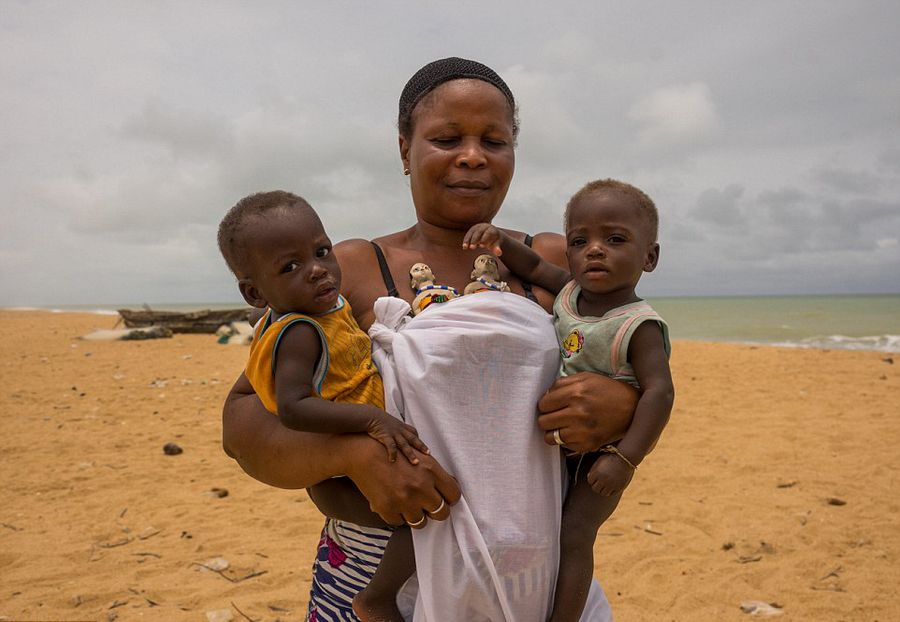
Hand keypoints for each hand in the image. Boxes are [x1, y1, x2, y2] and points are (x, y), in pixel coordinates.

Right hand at [344, 435, 459, 525]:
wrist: (363, 454)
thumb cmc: (393, 453)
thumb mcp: (419, 455)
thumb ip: (435, 473)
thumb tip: (451, 487)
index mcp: (431, 471)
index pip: (454, 495)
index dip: (450, 500)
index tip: (444, 500)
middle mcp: (420, 487)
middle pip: (442, 513)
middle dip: (436, 512)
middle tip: (429, 508)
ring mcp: (404, 500)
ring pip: (420, 522)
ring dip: (416, 516)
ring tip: (409, 506)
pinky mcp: (388, 509)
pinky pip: (400, 522)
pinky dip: (398, 516)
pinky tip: (394, 504)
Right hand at [367, 410, 428, 464]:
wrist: (370, 415)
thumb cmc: (377, 419)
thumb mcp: (388, 422)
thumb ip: (393, 428)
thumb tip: (393, 434)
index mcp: (401, 426)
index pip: (413, 432)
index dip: (418, 439)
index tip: (423, 446)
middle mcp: (399, 430)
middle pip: (413, 439)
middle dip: (421, 447)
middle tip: (429, 454)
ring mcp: (393, 433)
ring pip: (404, 445)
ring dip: (410, 454)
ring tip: (415, 463)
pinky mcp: (385, 436)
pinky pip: (391, 446)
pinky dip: (393, 454)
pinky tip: (393, 461)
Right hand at [462, 223, 503, 255]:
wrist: (492, 233)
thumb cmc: (494, 240)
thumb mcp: (497, 244)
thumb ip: (497, 248)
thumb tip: (499, 253)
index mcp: (491, 229)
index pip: (488, 233)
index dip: (484, 239)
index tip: (481, 246)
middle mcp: (484, 227)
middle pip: (478, 232)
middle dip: (475, 240)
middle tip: (472, 248)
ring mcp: (477, 227)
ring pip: (472, 232)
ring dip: (468, 240)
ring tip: (465, 247)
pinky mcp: (472, 230)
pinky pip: (468, 234)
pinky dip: (466, 240)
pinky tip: (464, 247)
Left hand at [537, 372, 637, 452]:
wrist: (633, 409)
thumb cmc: (607, 390)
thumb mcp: (586, 378)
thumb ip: (562, 384)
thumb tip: (545, 396)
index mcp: (575, 393)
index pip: (543, 404)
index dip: (545, 405)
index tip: (552, 405)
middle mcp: (578, 413)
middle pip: (543, 422)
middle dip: (547, 418)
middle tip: (556, 416)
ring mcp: (582, 431)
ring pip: (549, 437)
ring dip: (553, 431)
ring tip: (563, 426)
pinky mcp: (587, 445)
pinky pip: (563, 446)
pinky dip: (566, 440)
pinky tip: (575, 432)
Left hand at [587, 453, 633, 495]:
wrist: (625, 457)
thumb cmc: (611, 457)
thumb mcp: (600, 460)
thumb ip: (593, 469)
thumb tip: (589, 477)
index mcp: (597, 472)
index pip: (590, 481)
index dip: (592, 479)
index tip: (595, 477)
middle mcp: (603, 480)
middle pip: (595, 488)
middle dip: (596, 485)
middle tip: (599, 482)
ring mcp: (611, 484)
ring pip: (603, 493)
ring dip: (603, 489)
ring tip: (605, 485)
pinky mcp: (619, 487)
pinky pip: (611, 493)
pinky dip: (610, 491)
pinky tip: (611, 486)